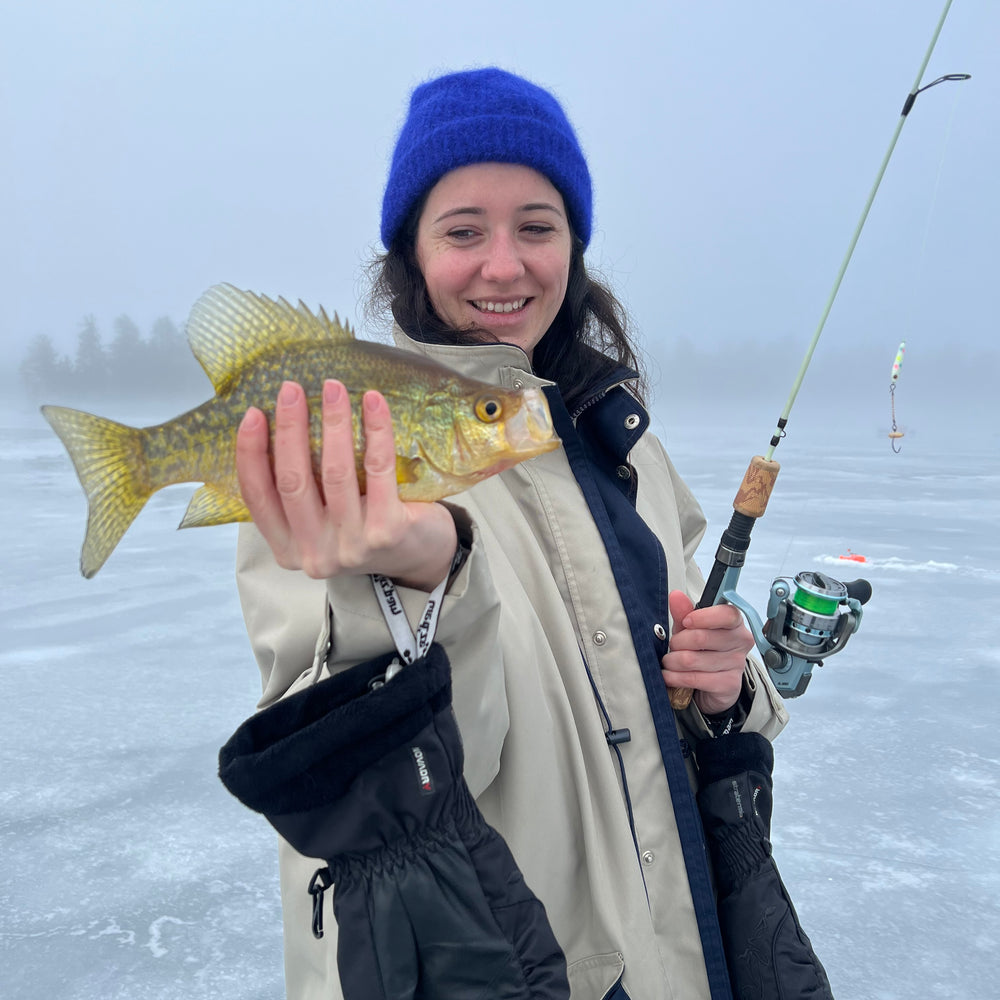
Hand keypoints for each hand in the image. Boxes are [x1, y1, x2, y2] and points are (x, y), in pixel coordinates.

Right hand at [236, 379, 456, 587]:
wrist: (421, 555)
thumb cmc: (365, 526)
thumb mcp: (321, 520)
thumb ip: (300, 490)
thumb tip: (281, 422)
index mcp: (288, 549)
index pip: (258, 498)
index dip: (250, 453)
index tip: (252, 413)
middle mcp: (315, 554)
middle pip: (293, 482)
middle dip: (289, 429)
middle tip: (291, 389)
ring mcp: (352, 546)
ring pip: (335, 473)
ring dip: (333, 423)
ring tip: (333, 388)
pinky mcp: (387, 531)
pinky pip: (377, 469)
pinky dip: (375, 430)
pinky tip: (373, 403)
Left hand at [660, 590, 752, 715]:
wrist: (712, 684)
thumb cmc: (702, 650)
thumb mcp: (690, 628)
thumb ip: (683, 612)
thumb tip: (676, 596)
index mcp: (735, 622)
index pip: (726, 615)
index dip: (702, 617)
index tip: (686, 621)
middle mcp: (740, 641)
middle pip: (701, 637)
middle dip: (677, 642)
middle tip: (672, 645)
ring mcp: (737, 664)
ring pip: (692, 659)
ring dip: (672, 661)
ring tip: (669, 661)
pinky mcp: (729, 684)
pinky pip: (694, 678)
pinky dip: (674, 677)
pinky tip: (669, 675)